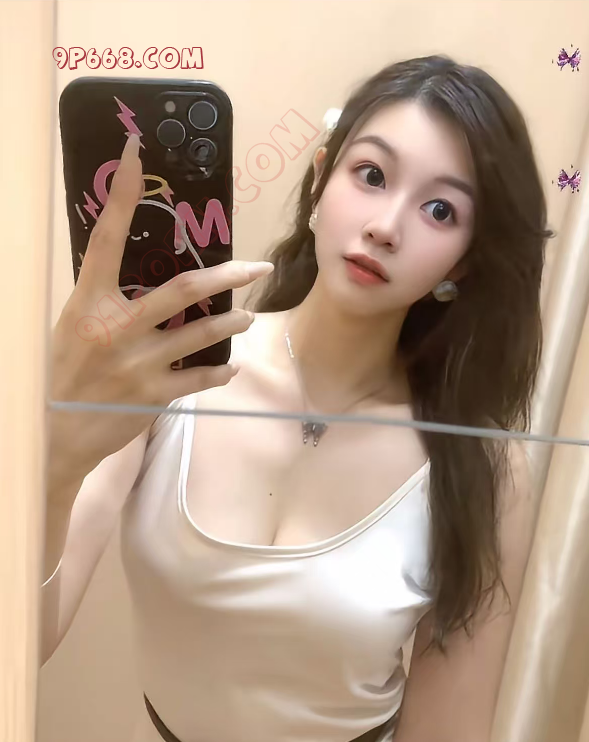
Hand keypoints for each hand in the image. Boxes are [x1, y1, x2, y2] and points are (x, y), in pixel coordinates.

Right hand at [50, 133, 273, 476]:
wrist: (56, 433)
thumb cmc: (63, 372)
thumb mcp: (74, 325)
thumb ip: (106, 299)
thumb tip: (141, 274)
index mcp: (89, 302)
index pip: (106, 238)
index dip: (120, 194)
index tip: (136, 154)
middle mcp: (116, 328)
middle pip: (183, 289)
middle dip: (228, 275)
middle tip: (258, 267)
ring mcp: (138, 364)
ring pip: (202, 334)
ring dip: (232, 323)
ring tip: (248, 316)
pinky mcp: (153, 396)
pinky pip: (199, 378)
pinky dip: (218, 372)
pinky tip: (230, 367)